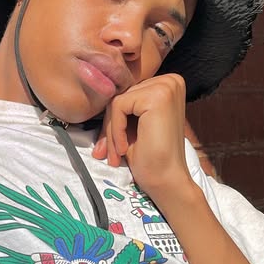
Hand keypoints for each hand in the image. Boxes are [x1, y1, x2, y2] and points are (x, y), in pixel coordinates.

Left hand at [92, 73, 196, 203]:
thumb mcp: (134, 125)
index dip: (115, 120)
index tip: (110, 147)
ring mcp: (165, 86)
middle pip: (121, 95)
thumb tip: (93, 97)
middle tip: (108, 154)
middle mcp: (170, 81)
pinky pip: (118, 106)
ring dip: (112, 131)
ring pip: (117, 101)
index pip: (128, 94)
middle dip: (111, 127)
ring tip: (116, 155)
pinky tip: (124, 149)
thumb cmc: (151, 158)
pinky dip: (115, 131)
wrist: (167, 182)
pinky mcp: (157, 96)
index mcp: (168, 85)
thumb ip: (122, 107)